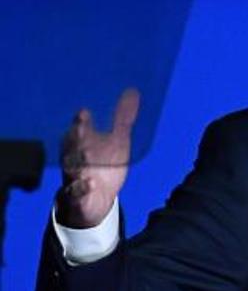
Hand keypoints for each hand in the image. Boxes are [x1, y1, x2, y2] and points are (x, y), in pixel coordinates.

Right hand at [56, 89, 139, 228]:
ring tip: (87, 154)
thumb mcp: (117, 141)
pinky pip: (76, 192)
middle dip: (78, 136)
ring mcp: (74, 176)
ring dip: (77, 161)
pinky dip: (82, 188)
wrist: (94, 199)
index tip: (85, 112)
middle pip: (74, 146)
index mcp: (81, 141)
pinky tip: (92, 184)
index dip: (82, 121)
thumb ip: (123, 118)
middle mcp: (74, 157)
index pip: (79, 129)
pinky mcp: (77, 195)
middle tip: (81, 126)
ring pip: (72, 167)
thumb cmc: (104, 164)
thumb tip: (133, 91)